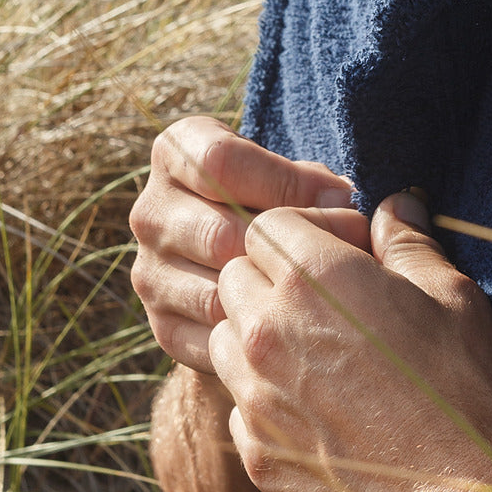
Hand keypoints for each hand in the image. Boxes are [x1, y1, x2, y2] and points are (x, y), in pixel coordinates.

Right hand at [130, 116, 354, 372]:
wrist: (240, 270)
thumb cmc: (280, 204)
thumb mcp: (292, 176)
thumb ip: (312, 182)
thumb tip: (340, 202)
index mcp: (175, 153)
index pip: (220, 161)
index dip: (285, 181)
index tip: (337, 198)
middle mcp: (150, 211)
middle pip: (219, 233)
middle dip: (289, 247)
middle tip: (342, 255)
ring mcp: (149, 272)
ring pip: (216, 292)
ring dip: (276, 298)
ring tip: (323, 292)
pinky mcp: (162, 326)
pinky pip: (214, 338)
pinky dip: (259, 337)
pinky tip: (294, 326)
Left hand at [209, 191, 491, 491]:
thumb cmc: (465, 390)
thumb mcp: (452, 296)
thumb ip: (409, 241)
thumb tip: (396, 203)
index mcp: (315, 276)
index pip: (266, 224)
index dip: (301, 232)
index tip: (336, 253)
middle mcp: (268, 328)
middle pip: (234, 274)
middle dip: (270, 276)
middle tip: (324, 300)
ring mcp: (254, 394)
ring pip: (224, 336)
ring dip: (256, 333)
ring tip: (314, 351)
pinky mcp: (254, 451)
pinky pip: (237, 402)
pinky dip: (263, 396)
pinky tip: (315, 407)